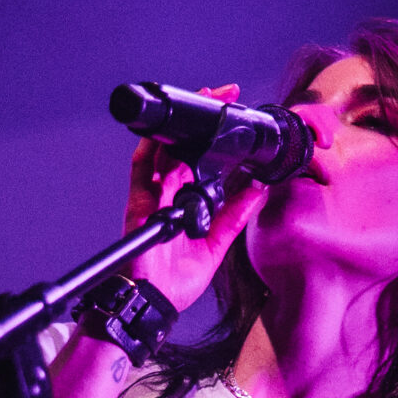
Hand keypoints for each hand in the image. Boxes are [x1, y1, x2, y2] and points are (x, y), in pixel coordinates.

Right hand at [123, 83, 271, 311]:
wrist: (154, 302)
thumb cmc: (177, 281)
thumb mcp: (218, 244)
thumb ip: (235, 215)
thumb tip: (258, 188)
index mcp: (188, 204)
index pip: (203, 162)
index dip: (218, 139)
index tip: (237, 118)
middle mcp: (169, 195)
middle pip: (184, 148)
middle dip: (202, 120)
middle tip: (222, 95)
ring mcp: (152, 196)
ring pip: (166, 150)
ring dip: (182, 125)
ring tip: (202, 100)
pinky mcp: (139, 203)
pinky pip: (142, 168)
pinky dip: (152, 147)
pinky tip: (166, 130)